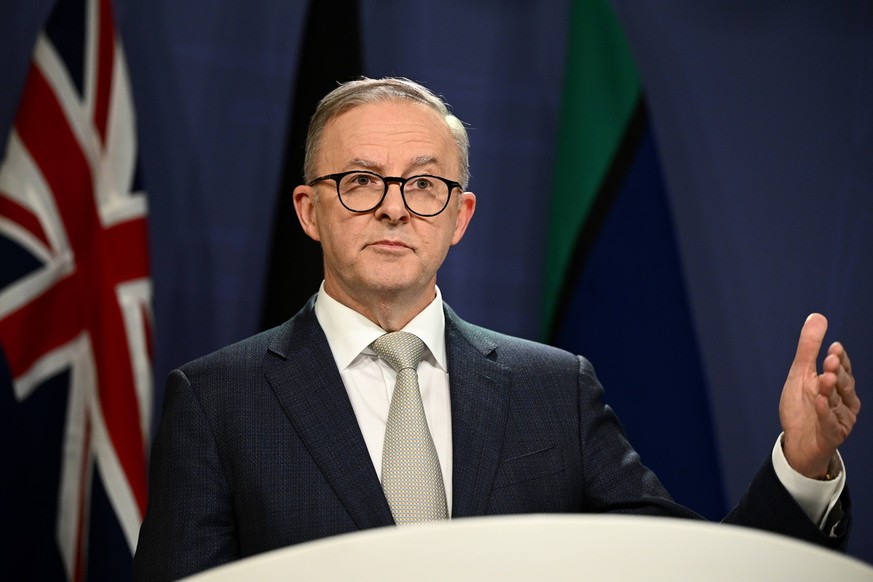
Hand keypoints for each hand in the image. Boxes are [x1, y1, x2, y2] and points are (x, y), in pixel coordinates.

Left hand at [780, 314, 860, 478]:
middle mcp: (844, 400)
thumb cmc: (802, 406)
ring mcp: (841, 418)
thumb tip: (817, 316)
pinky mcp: (832, 434)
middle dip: (837, 372)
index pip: (841, 368)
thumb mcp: (801, 373)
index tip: (834, 346)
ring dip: (831, 390)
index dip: (839, 359)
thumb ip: (809, 348)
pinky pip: (830, 423)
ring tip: (824, 377)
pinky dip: (825, 412)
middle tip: (829, 359)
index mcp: (838, 384)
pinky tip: (819, 401)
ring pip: (837, 402)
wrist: (797, 440)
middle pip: (843, 384)